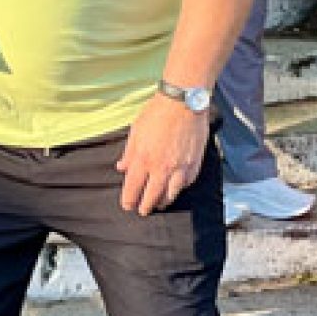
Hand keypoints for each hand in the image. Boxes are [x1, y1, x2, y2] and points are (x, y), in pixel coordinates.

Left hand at [117, 94, 209, 214]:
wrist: (183, 104)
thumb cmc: (156, 114)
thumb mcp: (135, 132)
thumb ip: (129, 154)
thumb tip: (122, 168)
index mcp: (143, 159)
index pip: (133, 188)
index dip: (129, 200)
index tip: (127, 206)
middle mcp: (161, 168)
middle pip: (152, 196)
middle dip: (146, 207)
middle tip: (142, 211)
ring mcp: (180, 168)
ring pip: (171, 194)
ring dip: (163, 201)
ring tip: (159, 204)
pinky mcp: (194, 164)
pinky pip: (186, 183)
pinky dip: (179, 189)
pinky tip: (175, 189)